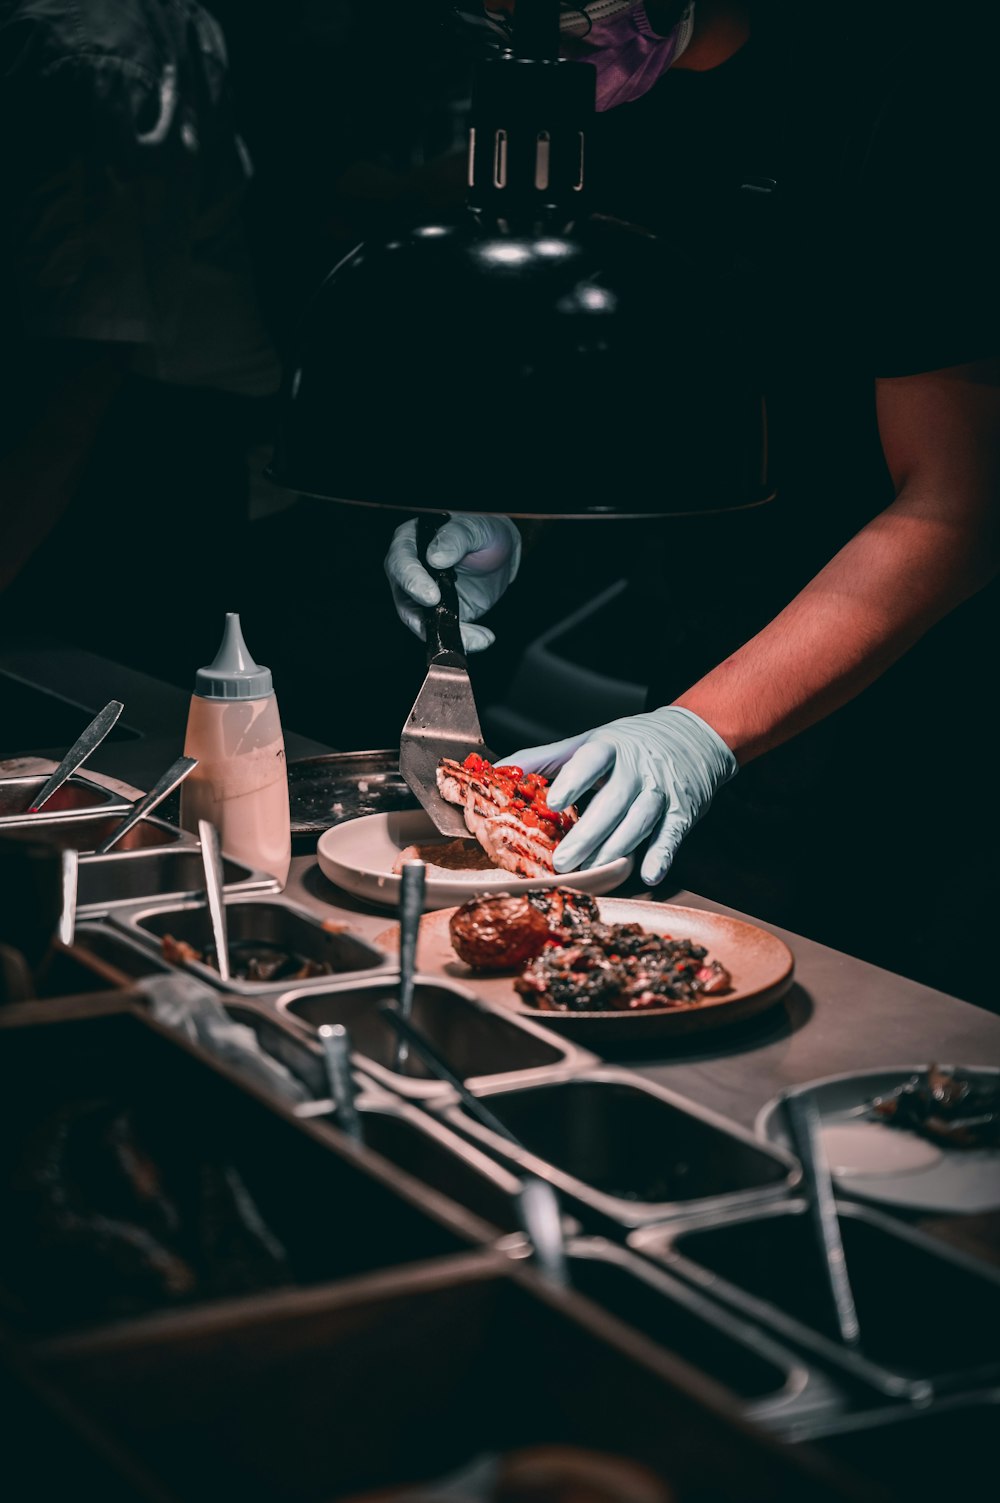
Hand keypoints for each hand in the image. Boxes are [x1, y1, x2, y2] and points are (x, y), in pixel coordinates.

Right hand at [384, 513, 520, 651]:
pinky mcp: (441, 614)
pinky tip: (483, 637)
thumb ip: (456, 538)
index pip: (400, 563)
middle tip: (446, 627)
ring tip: (475, 638)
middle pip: (404, 601)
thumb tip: (436, 558)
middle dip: (423, 620)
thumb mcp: (474, 527)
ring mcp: (424, 597)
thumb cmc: (482, 530)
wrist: (499, 549)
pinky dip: (463, 638)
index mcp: (410, 543)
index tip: (432, 596)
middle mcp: (411, 573)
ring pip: (422, 623)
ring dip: (446, 634)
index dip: (413, 581)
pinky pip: (445, 631)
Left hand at [506, 707, 737, 883]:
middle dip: (588, 834)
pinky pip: (671, 835)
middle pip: (612, 803)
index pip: (591, 760)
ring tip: (591, 872)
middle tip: (563, 861)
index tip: (554, 801)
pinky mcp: (682, 811)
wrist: (694, 735)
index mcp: (609, 747)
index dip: (574, 780)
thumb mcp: (588, 741)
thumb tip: (498, 770)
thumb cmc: (630, 743)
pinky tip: (648, 874)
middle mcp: (636, 768)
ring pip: (639, 822)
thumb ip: (544, 758)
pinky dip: (661, 855)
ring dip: (615, 850)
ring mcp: (660, 790)